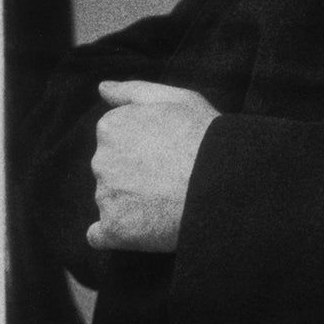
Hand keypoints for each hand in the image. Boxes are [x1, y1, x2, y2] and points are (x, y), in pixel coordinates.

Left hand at [87, 80, 218, 252]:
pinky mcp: (114, 229)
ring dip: (131, 202)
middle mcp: (100, 160)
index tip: (167, 152)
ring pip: (110, 199)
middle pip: (110, 169)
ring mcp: (105, 197)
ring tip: (168, 201)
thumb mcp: (177, 98)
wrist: (223, 183)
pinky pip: (102, 235)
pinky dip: (117, 232)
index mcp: (111, 127)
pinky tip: (142, 229)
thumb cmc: (204, 136)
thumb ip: (133, 91)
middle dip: (133, 174)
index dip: (143, 146)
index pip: (115, 139)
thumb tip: (102, 88)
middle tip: (170, 177)